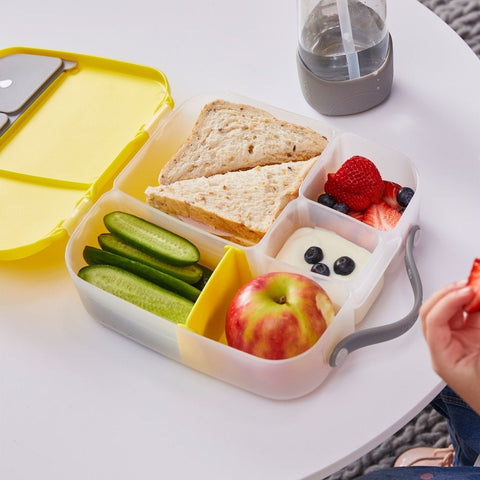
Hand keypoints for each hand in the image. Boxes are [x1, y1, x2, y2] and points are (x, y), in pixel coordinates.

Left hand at [420, 280, 479, 414]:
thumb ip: (478, 325)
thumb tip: (477, 298)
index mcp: (443, 358)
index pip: (433, 320)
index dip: (448, 301)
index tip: (467, 290)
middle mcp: (446, 349)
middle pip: (435, 312)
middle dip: (450, 293)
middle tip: (469, 281)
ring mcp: (459, 344)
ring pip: (451, 312)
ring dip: (461, 296)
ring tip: (475, 284)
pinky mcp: (472, 341)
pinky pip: (467, 318)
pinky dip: (472, 305)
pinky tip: (478, 296)